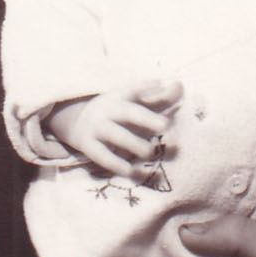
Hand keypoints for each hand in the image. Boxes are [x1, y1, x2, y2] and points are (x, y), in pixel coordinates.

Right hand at [43, 80, 181, 176]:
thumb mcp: (134, 101)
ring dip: (135, 144)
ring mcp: (98, 127)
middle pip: (129, 112)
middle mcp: (109, 109)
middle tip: (165, 125)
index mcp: (122, 96)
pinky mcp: (89, 145)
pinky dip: (116, 165)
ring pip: (117, 136)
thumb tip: (179, 85)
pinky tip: (130, 172)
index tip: (170, 87)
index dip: (150, 88)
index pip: (137, 89)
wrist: (76, 120)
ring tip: (150, 152)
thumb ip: (159, 96)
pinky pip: (102, 156)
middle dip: (147, 118)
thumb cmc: (117, 112)